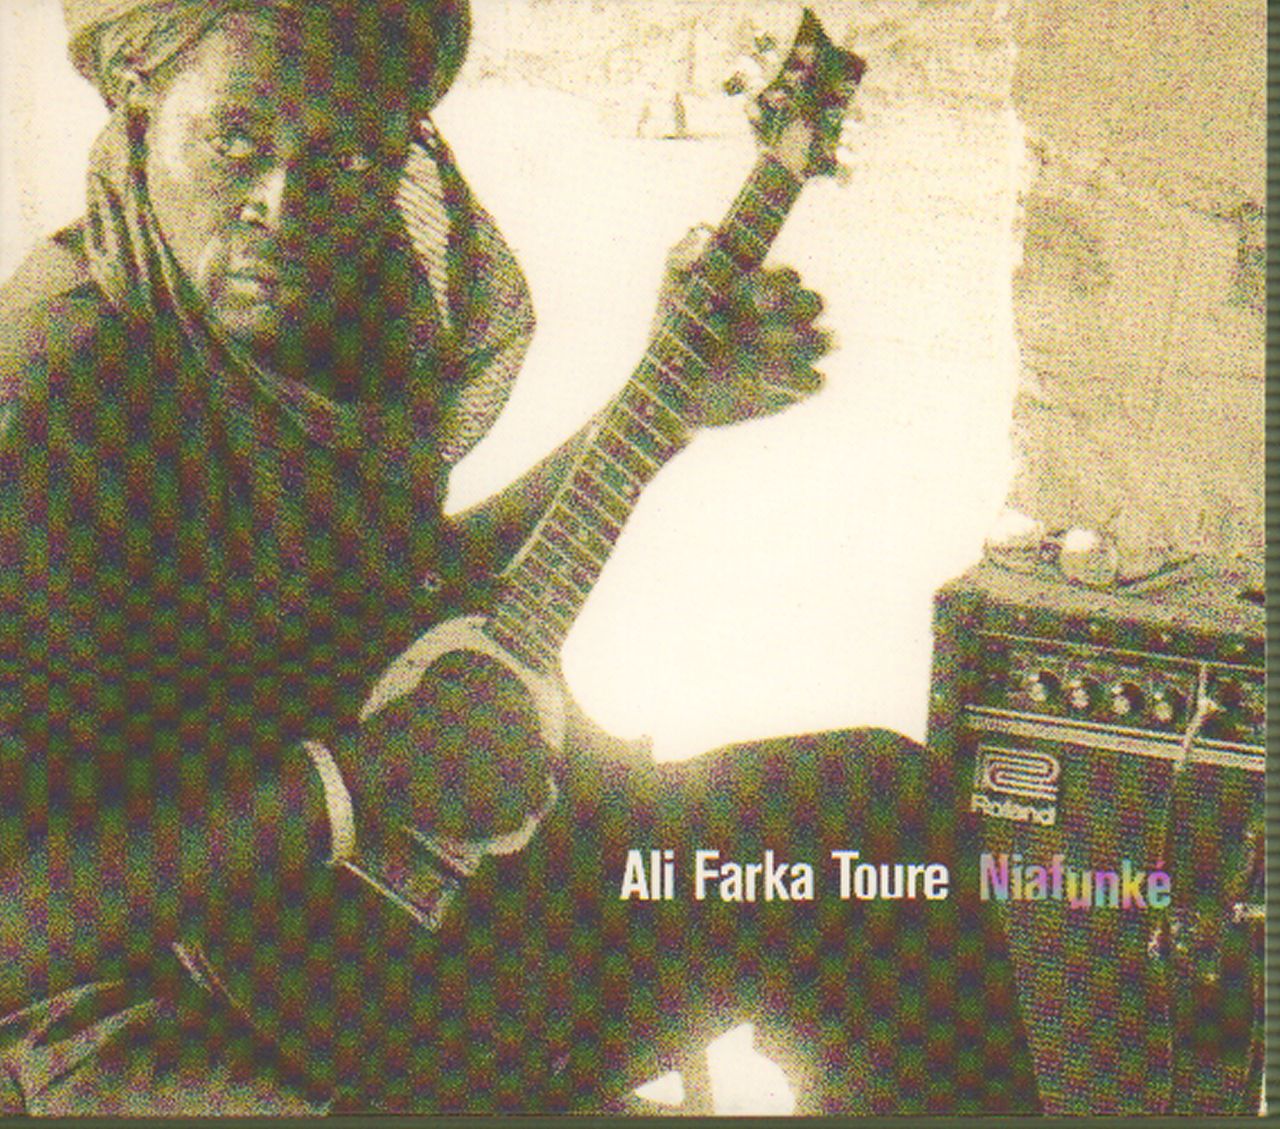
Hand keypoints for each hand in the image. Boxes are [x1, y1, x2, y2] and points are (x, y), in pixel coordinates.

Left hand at [655, 226, 831, 427]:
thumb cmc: (676, 331)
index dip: (778, 282)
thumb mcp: (674, 292)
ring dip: (805, 344)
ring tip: (768, 355)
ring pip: (824, 340)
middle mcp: (784, 318)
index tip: (754, 293)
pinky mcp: (792, 388)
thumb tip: (701, 233)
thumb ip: (684, 258)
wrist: (673, 386)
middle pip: (814, 303)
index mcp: (763, 289)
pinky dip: (801, 379)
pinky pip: (817, 381)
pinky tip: (768, 381)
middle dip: (796, 309)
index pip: (788, 278)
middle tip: (766, 320)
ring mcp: (792, 353)